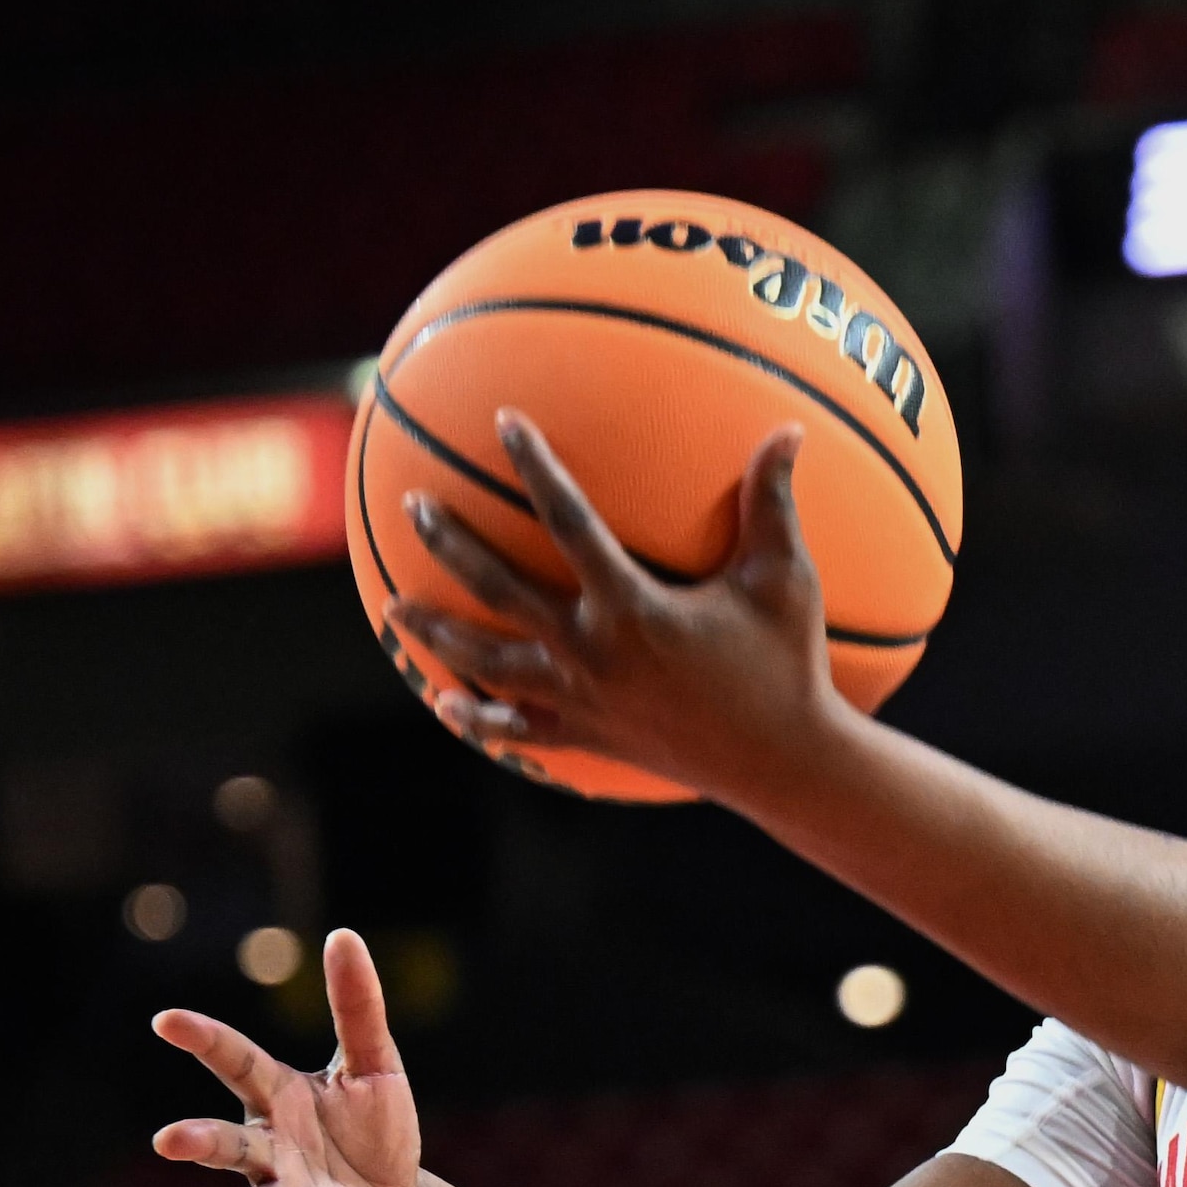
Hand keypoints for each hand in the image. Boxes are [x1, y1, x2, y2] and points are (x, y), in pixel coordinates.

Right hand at [155, 928, 423, 1186]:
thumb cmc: (371, 1131)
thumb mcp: (374, 1064)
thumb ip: (356, 1006)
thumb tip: (342, 934)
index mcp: (279, 1101)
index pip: (235, 1063)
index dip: (203, 1041)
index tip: (165, 1019)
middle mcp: (270, 1154)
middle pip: (226, 1144)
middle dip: (198, 1142)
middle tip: (166, 1141)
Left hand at [397, 414, 849, 802]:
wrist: (782, 764)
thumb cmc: (788, 666)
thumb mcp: (785, 579)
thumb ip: (774, 502)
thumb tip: (792, 429)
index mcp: (633, 607)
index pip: (569, 520)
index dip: (535, 465)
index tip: (503, 422)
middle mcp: (593, 651)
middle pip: (500, 589)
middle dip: (450, 545)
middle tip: (413, 507)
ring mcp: (583, 698)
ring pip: (490, 662)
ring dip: (438, 631)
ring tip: (394, 605)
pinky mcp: (588, 734)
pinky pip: (519, 728)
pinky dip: (477, 718)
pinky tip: (443, 701)